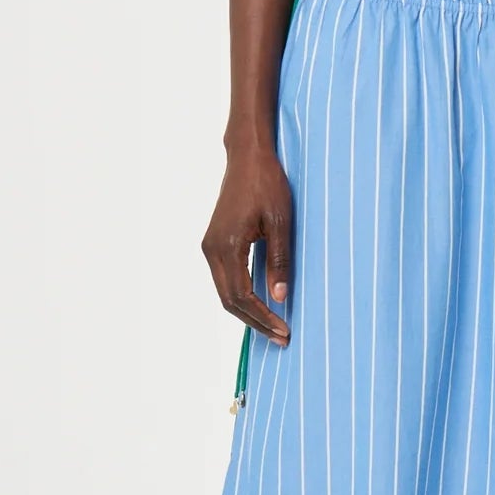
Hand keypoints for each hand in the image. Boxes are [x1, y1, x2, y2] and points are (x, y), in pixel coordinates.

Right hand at [202, 140, 293, 346]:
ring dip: (248, 312)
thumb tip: (280, 297)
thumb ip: (279, 260)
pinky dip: (241, 297)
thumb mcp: (280, 222)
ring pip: (225, 292)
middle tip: (282, 337)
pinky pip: (225, 279)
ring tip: (273, 326)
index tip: (284, 330)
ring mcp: (210, 246)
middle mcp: (212, 250)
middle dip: (255, 322)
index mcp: (226, 246)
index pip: (242, 296)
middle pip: (229, 301)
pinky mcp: (215, 242)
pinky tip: (261, 304)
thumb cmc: (266, 183)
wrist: (248, 157)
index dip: (263, 317)